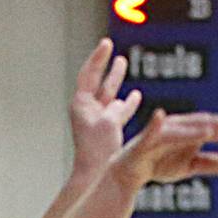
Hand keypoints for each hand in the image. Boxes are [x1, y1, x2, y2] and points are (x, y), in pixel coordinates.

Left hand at [69, 39, 142, 179]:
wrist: (96, 174)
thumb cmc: (97, 150)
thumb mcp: (108, 123)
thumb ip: (116, 108)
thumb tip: (123, 100)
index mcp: (81, 105)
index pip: (88, 74)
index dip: (98, 57)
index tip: (107, 43)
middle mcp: (88, 110)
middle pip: (97, 81)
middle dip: (105, 65)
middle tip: (111, 48)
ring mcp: (98, 120)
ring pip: (109, 94)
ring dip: (116, 79)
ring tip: (123, 62)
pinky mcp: (108, 130)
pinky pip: (119, 111)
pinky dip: (127, 103)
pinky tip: (136, 96)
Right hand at [112, 108, 217, 188]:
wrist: (130, 172)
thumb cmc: (159, 163)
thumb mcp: (189, 166)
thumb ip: (210, 163)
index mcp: (187, 131)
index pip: (210, 127)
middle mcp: (176, 127)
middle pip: (198, 124)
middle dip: (217, 126)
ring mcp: (159, 132)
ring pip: (178, 130)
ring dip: (191, 129)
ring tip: (209, 131)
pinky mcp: (143, 141)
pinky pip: (149, 131)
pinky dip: (153, 123)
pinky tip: (159, 115)